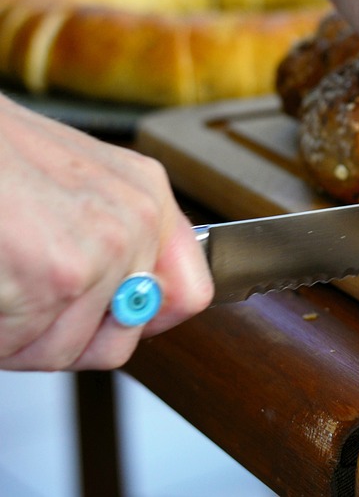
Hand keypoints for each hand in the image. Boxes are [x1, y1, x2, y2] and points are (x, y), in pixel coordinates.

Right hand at [0, 96, 212, 370]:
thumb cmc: (1, 156)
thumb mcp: (77, 181)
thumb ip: (114, 236)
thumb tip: (126, 308)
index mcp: (147, 197)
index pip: (189, 295)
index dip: (142, 326)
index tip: (107, 328)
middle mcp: (138, 222)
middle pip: (116, 342)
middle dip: (59, 339)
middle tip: (21, 308)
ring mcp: (102, 251)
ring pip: (62, 352)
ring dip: (18, 339)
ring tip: (1, 290)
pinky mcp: (57, 276)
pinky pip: (18, 346)